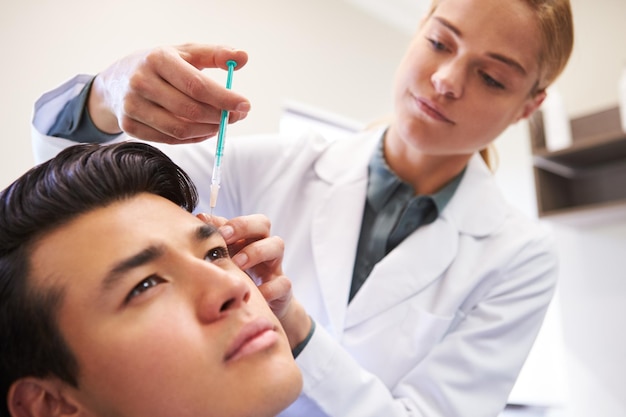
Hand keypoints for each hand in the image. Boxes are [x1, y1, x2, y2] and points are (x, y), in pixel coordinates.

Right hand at [89, 43, 250, 143]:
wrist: (116, 81)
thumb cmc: (160, 66)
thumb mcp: (185, 52)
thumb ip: (215, 54)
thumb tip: (244, 57)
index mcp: (157, 59)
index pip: (197, 85)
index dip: (224, 98)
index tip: (245, 105)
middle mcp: (141, 82)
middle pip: (190, 110)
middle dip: (219, 117)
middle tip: (236, 116)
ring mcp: (133, 106)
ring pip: (180, 130)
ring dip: (209, 130)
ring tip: (221, 123)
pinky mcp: (130, 126)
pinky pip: (170, 140)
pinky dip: (194, 138)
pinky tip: (205, 130)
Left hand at [197, 213, 311, 348]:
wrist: (262, 308)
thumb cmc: (241, 279)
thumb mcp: (228, 260)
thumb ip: (216, 240)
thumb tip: (201, 217)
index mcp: (249, 238)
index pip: (244, 219)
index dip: (232, 222)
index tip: (215, 229)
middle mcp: (264, 246)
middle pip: (263, 223)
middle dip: (243, 227)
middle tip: (224, 237)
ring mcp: (275, 265)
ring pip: (277, 245)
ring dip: (256, 251)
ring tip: (237, 264)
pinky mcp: (283, 287)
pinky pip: (283, 282)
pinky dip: (269, 288)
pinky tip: (254, 294)